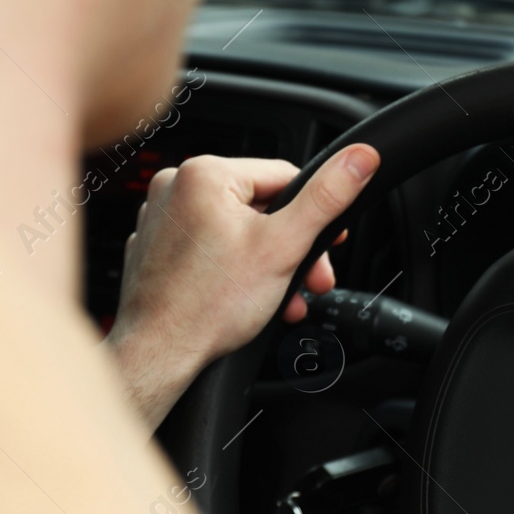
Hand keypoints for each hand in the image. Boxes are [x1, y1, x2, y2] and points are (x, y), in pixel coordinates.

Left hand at [105, 145, 379, 426]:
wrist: (157, 355)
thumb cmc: (208, 306)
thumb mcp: (285, 246)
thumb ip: (327, 197)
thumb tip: (359, 158)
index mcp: (205, 173)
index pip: (283, 176)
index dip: (314, 212)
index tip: (329, 243)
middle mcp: (174, 186)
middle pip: (259, 206)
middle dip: (290, 247)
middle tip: (310, 280)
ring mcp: (159, 218)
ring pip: (235, 229)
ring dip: (266, 262)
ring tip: (280, 296)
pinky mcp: (153, 247)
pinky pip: (206, 246)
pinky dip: (230, 268)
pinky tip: (244, 296)